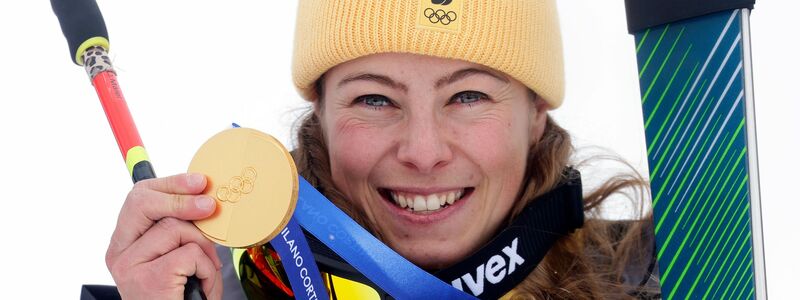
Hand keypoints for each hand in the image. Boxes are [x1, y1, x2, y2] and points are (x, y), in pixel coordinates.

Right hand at [105, 173, 222, 299]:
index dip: (170, 184)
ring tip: (206, 273)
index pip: (138, 197)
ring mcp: (130, 266)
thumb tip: (204, 197)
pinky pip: (190, 253)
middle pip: (145, 202)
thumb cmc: (179, 296)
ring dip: (204, 250)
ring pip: (176, 228)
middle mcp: (119, 253)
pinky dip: (207, 269)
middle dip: (183, 199)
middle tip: (211, 206)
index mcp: (123, 243)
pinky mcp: (149, 279)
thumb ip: (179, 229)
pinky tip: (203, 285)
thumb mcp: (176, 256)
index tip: (199, 181)